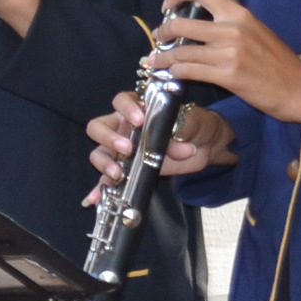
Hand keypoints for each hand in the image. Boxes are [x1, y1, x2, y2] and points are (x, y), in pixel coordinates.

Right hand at [87, 88, 236, 194]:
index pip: (121, 102)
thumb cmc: (195, 125)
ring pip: (99, 153)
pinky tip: (95, 198)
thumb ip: (182, 130)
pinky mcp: (127, 169)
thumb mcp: (192, 122)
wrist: (205, 145)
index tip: (139, 120)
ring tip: (118, 173)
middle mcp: (124, 127)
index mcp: (139, 109)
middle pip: (99, 127)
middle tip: (127, 148)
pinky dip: (100, 188)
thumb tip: (177, 149)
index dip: (126, 108)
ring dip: (104, 163)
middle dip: (109, 138)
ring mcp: (122, 150)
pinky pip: (107, 179)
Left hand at [145, 0, 300, 126]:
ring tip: (157, 61)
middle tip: (159, 38)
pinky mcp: (227, 76)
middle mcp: (232, 29)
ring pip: (182, 52)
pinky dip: (176, 72)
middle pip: (182, 24)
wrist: (299, 89)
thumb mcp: (257, 27)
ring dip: (164, 57)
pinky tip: (174, 74)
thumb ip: (234, 7)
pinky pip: (189, 71)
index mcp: (240, 14)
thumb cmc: (279, 60)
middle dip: (163, 32)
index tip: (168, 4)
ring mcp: (229, 53)